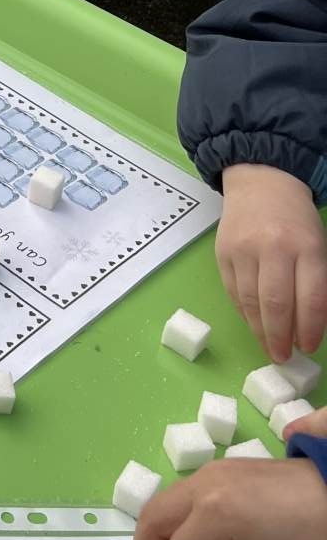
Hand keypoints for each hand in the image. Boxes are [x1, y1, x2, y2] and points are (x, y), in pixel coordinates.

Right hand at [218, 163, 326, 360]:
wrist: (260, 182)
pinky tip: (253, 324)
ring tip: (268, 347)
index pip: (311, 297)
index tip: (308, 347)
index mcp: (307, 245)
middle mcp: (273, 247)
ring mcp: (244, 250)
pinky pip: (233, 292)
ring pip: (250, 301)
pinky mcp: (222, 252)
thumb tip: (308, 327)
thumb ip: (315, 283)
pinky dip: (244, 313)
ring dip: (259, 330)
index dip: (310, 328)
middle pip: (276, 303)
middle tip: (283, 357)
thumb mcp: (318, 245)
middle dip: (280, 337)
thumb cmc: (297, 220)